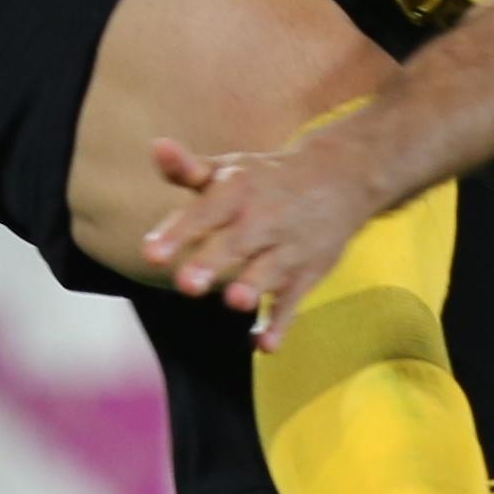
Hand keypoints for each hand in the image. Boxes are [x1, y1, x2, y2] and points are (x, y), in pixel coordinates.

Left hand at [138, 128, 383, 342]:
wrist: (342, 178)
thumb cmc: (266, 179)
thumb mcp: (229, 168)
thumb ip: (187, 168)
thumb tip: (156, 147)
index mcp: (239, 190)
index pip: (206, 211)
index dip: (179, 231)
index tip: (151, 253)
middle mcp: (265, 218)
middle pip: (236, 242)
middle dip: (213, 261)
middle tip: (185, 284)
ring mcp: (288, 248)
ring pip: (269, 271)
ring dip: (253, 286)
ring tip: (234, 301)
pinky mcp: (307, 274)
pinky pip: (293, 302)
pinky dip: (280, 324)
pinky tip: (263, 346)